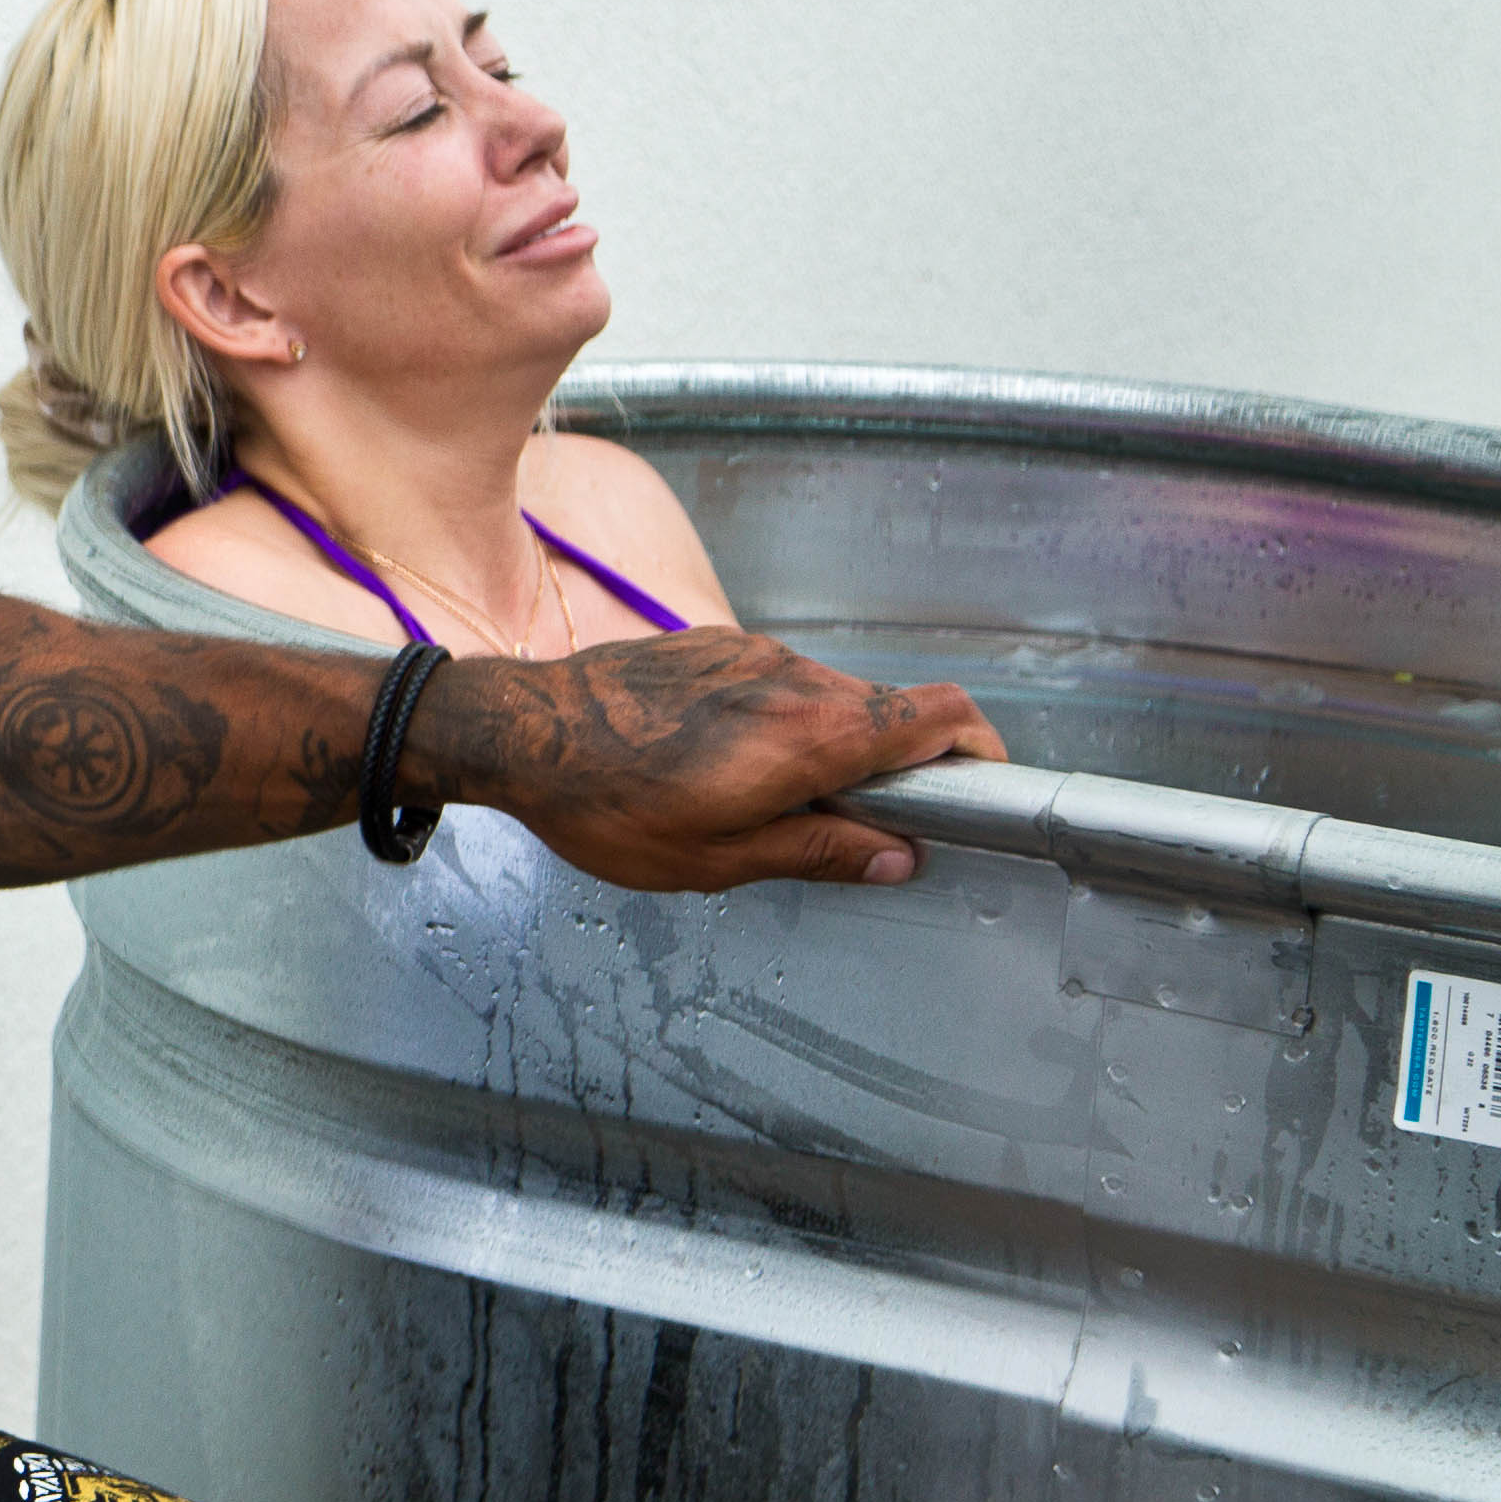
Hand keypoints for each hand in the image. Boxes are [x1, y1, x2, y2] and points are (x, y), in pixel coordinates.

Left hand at [421, 629, 1007, 890]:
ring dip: (831, 744)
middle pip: (892, 709)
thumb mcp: (717, 860)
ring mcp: (754, 651)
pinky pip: (779, 682)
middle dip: (898, 763)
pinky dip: (781, 720)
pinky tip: (727, 761)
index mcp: (812, 733)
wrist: (519, 731)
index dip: (979, 750)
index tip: (982, 786)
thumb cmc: (605, 803)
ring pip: (832, 696)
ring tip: (778, 798)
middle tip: (868, 819)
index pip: (943, 716)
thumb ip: (820, 852)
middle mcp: (795, 677)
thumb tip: (899, 858)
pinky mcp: (717, 641)